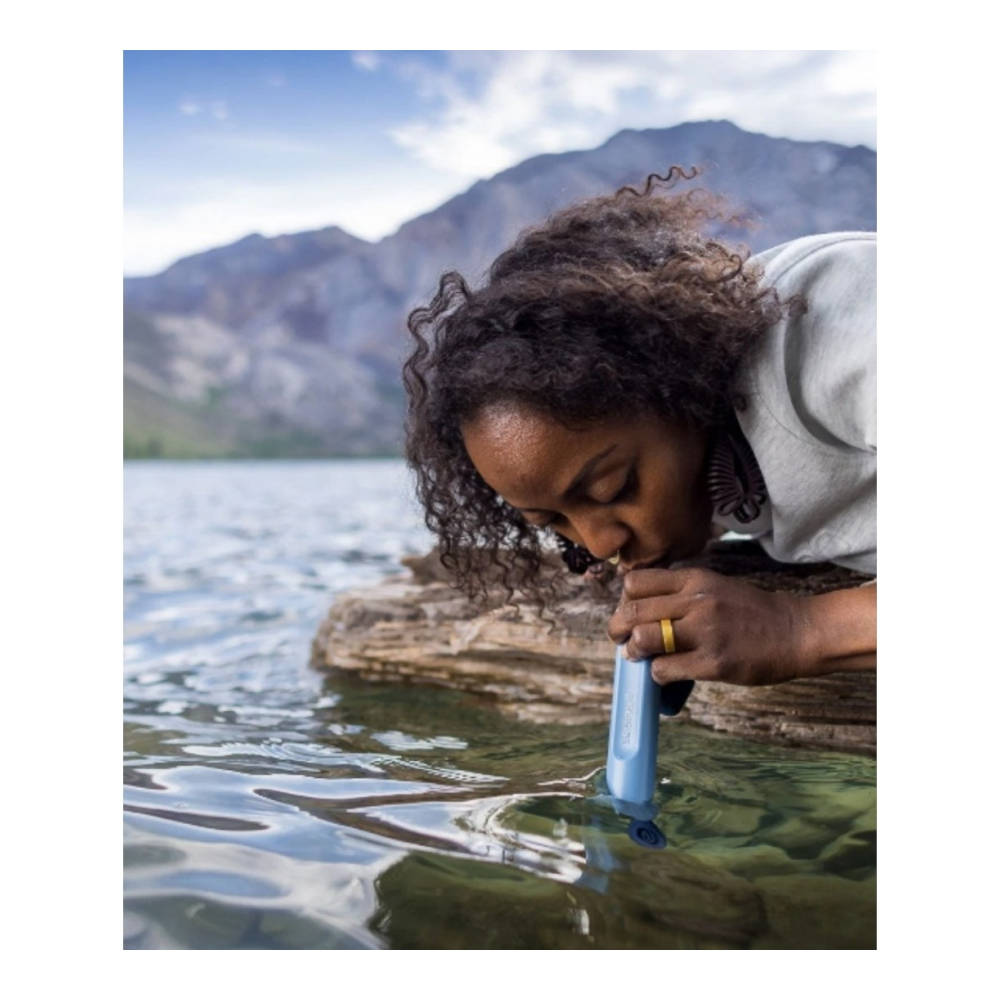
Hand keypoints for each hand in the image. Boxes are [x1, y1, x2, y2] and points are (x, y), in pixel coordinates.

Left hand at [607, 567, 814, 686]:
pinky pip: (665, 670)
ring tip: (642, 656)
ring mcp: (704, 632)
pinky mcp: (713, 662)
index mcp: (694, 580)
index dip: (625, 600)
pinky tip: (667, 673)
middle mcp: (696, 602)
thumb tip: (639, 610)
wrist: (794, 631)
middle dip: (617, 629)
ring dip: (635, 651)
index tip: (630, 612)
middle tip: (622, 639)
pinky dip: (657, 674)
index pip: (636, 582)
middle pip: (632, 612)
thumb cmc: (751, 611)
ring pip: (643, 639)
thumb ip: (679, 593)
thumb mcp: (714, 586)